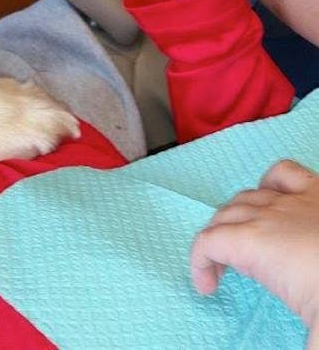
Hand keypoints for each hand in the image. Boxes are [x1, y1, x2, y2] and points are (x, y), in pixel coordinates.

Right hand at [191, 160, 318, 333]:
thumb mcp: (314, 340)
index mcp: (259, 246)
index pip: (208, 241)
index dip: (198, 264)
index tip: (209, 291)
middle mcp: (271, 214)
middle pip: (223, 217)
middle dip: (214, 244)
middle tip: (224, 276)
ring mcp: (297, 199)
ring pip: (248, 195)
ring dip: (234, 217)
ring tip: (241, 243)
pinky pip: (283, 173)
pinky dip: (269, 184)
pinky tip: (273, 202)